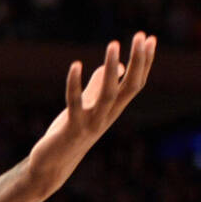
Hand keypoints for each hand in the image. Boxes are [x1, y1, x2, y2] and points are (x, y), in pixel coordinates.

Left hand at [27, 32, 155, 197]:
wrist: (51, 166)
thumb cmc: (70, 134)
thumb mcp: (88, 106)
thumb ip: (99, 85)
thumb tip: (117, 66)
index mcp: (113, 110)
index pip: (136, 84)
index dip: (144, 62)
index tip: (149, 38)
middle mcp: (107, 117)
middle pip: (129, 87)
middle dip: (137, 61)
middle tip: (139, 35)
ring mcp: (90, 124)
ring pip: (107, 94)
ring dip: (110, 69)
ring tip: (114, 44)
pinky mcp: (71, 129)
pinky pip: (74, 103)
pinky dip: (75, 84)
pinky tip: (76, 66)